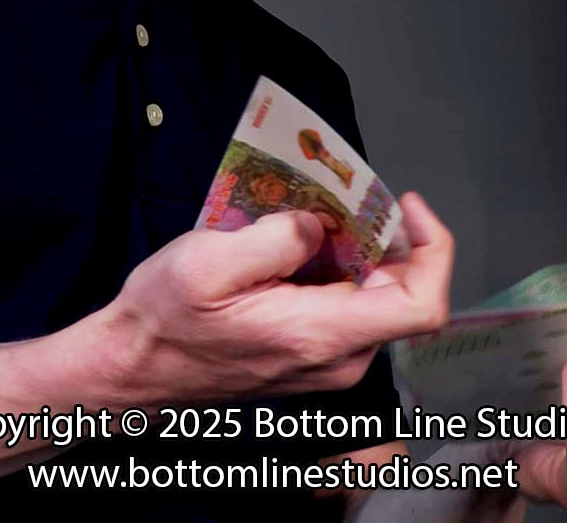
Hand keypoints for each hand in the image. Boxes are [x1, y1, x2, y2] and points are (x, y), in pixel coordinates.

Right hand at [88, 191, 453, 405]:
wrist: (132, 371)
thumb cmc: (164, 320)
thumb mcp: (208, 262)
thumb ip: (275, 238)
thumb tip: (318, 225)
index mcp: (321, 334)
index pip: (423, 305)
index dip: (434, 249)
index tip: (404, 204)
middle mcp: (337, 358)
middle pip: (401, 292)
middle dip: (383, 235)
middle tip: (343, 195)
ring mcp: (326, 363)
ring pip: (373, 297)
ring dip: (355, 250)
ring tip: (311, 214)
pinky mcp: (311, 358)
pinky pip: (346, 308)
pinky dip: (335, 270)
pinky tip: (296, 245)